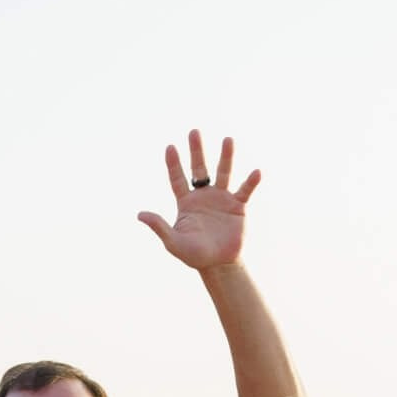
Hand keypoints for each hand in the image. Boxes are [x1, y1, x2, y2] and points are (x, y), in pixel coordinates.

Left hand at [138, 130, 258, 274]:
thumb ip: (159, 227)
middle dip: (196, 151)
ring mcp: (222, 199)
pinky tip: (256, 172)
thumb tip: (140, 215)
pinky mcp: (238, 206)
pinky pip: (245, 190)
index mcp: (187, 203)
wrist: (219, 264)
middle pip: (199, 169)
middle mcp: (204, 196)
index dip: (174, 164)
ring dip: (226, 157)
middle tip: (194, 131)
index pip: (178, 179)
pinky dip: (251, 182)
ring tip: (228, 139)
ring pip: (223, 173)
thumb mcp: (174, 242)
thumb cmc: (194, 255)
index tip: (170, 147)